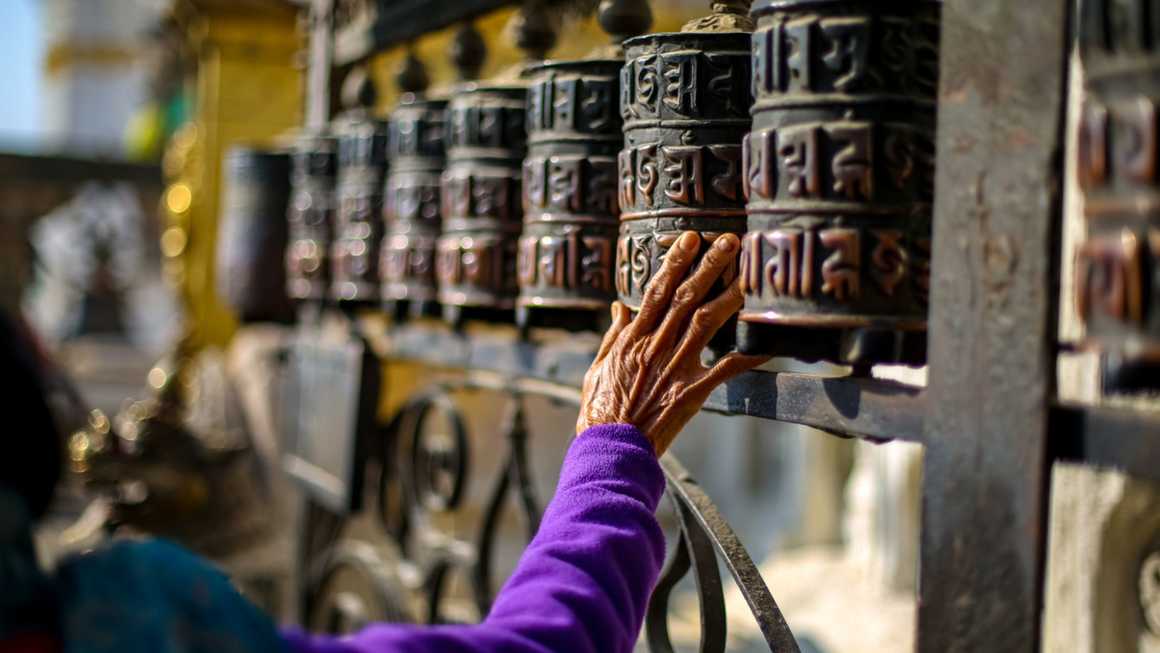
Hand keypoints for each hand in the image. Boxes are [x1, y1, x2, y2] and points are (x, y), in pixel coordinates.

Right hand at [577, 231, 767, 454]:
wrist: (611, 448)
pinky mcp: (692, 392)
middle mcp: (656, 346)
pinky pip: (726, 370)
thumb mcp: (597, 368)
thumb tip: (619, 307)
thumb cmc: (601, 411)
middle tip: (730, 241)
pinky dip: (748, 356)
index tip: (690, 238)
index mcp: (633, 339)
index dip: (674, 261)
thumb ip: (612, 336)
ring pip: (706, 323)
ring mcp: (676, 368)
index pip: (656, 290)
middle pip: (686, 297)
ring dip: (729, 297)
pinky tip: (769, 343)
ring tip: (749, 277)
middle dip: (708, 266)